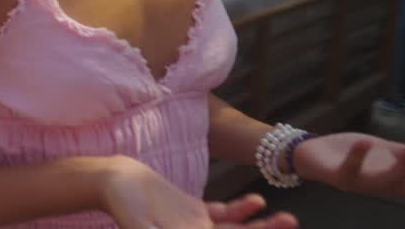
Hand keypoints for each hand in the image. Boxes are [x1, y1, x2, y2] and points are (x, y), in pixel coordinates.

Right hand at [102, 157, 297, 228]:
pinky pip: (223, 214)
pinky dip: (241, 210)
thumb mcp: (141, 226)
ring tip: (289, 219)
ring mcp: (197, 226)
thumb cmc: (122, 205)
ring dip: (262, 226)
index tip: (272, 228)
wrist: (113, 181)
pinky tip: (257, 202)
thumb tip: (192, 228)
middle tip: (291, 222)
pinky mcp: (193, 210)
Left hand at [293, 133, 404, 195]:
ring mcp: (360, 183)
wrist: (311, 154)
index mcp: (396, 179)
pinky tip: (367, 141)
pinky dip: (358, 157)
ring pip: (385, 181)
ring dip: (403, 165)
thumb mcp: (386, 152)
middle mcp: (381, 186)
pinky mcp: (337, 177)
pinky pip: (349, 171)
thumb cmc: (354, 153)